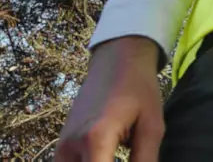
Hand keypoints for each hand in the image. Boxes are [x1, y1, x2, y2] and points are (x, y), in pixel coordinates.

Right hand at [56, 36, 165, 161]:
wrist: (116, 60)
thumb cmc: (139, 89)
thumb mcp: (152, 126)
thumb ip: (145, 160)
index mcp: (95, 139)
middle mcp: (71, 146)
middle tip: (128, 159)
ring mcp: (62, 147)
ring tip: (121, 158)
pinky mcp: (61, 146)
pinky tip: (108, 161)